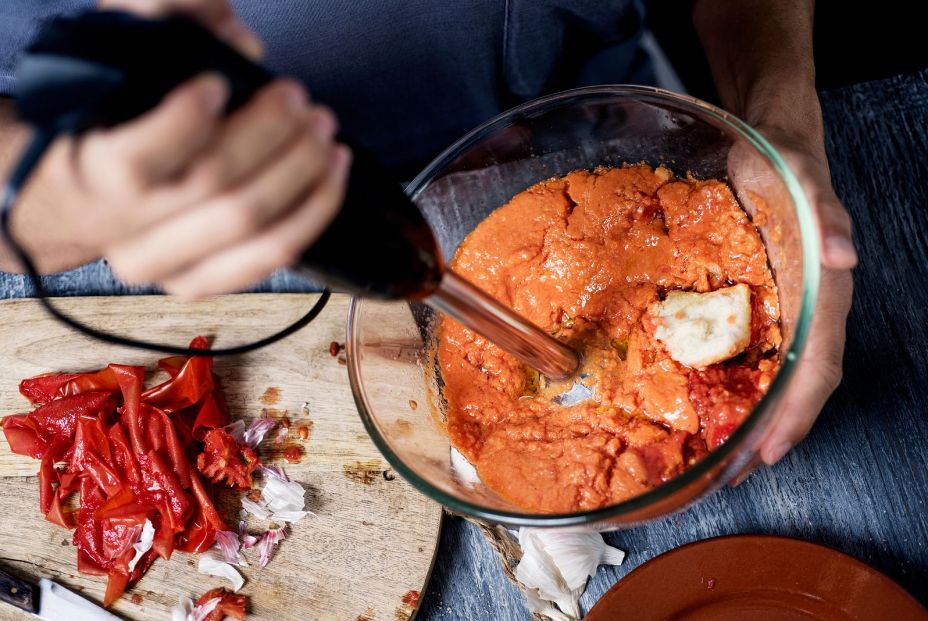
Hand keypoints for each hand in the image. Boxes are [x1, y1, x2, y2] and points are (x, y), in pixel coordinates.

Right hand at [8, 0, 350, 296]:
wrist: (91, 201)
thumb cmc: (118, 124)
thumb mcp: (126, 64)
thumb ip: (166, 27)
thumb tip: (238, 41)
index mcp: (91, 174)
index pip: (137, 160)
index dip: (185, 120)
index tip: (217, 83)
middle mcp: (127, 230)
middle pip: (213, 185)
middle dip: (269, 133)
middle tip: (296, 97)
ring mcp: (167, 267)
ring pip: (251, 222)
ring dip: (302, 169)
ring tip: (323, 129)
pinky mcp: (206, 283)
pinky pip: (274, 253)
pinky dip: (315, 209)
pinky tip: (334, 171)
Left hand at [753, 125, 855, 466]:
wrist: (769, 141)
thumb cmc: (786, 162)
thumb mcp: (802, 178)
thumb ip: (825, 214)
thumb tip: (844, 260)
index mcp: (822, 294)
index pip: (818, 369)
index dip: (796, 415)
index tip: (767, 452)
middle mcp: (805, 310)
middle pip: (796, 387)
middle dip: (769, 433)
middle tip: (732, 472)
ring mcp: (780, 309)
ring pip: (773, 377)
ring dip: (752, 418)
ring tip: (720, 456)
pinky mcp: (754, 301)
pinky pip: (746, 352)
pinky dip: (732, 385)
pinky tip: (706, 402)